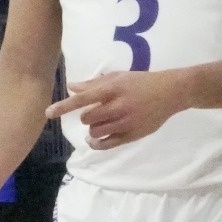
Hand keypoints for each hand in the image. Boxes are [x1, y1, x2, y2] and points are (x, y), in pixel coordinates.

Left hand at [47, 71, 182, 148]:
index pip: (83, 99)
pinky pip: (109, 144)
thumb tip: (71, 87)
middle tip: (95, 113)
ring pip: (96, 132)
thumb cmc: (141, 82)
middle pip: (88, 118)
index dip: (64, 106)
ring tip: (100, 123)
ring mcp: (127, 122)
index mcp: (113, 89)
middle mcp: (119, 106)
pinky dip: (97, 143)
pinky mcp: (134, 134)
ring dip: (92, 129)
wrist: (172, 92)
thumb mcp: (118, 77)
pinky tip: (95, 140)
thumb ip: (93, 84)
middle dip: (86, 117)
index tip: (48, 113)